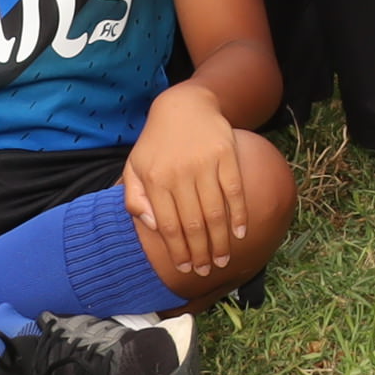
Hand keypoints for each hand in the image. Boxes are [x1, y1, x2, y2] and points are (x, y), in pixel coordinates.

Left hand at [120, 82, 248, 289]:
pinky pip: (234, 191)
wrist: (184, 105)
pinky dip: (238, 214)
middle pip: (193, 223)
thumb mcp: (134, 166)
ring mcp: (205, 164)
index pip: (168, 225)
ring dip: (220, 241)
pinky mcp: (226, 155)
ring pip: (214, 212)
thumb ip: (134, 198)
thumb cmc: (157, 142)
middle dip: (201, 252)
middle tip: (207, 270)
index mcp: (155, 180)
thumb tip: (152, 226)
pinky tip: (240, 233)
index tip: (185, 267)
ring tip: (223, 259)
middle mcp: (180, 174)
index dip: (178, 250)